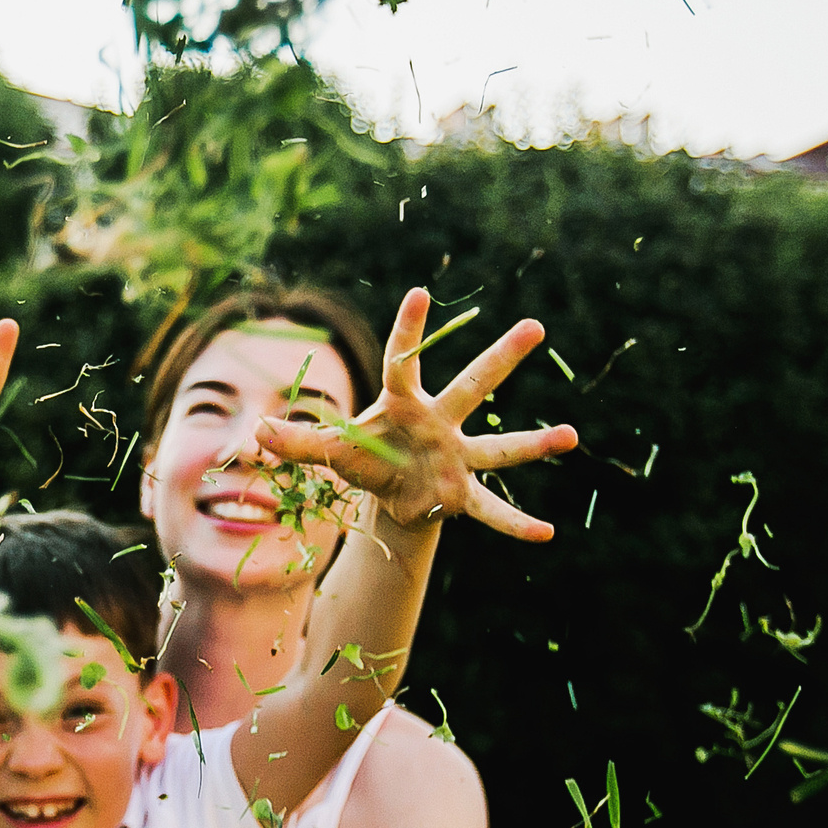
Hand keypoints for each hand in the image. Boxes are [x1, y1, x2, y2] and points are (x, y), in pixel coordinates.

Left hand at [253, 286, 578, 539]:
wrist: (390, 497)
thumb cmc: (365, 458)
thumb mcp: (330, 452)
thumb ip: (298, 441)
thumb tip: (256, 431)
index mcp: (403, 404)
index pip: (404, 360)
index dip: (409, 330)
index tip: (419, 292)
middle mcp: (440, 423)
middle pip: (472, 385)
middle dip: (501, 357)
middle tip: (535, 327)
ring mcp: (457, 457)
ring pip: (499, 446)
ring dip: (535, 443)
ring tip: (571, 436)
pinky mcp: (462, 494)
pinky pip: (493, 510)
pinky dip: (516, 523)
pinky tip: (547, 534)